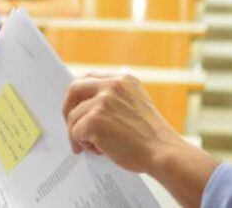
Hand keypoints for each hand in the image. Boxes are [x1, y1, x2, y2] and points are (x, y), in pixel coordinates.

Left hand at [61, 74, 182, 173]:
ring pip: (73, 116)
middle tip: (71, 126)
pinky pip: (75, 132)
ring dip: (80, 134)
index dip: (78, 94)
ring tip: (97, 147)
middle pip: (74, 89)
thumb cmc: (151, 137)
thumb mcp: (136, 104)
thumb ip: (115, 98)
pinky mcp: (95, 119)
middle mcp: (112, 85)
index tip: (76, 108)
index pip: (89, 77)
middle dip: (67, 109)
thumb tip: (85, 105)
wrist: (164, 153)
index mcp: (124, 79)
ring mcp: (103, 101)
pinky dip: (84, 144)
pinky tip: (101, 151)